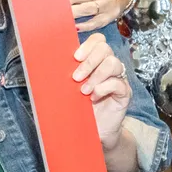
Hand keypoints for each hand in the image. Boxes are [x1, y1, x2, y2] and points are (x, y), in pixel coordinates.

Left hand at [73, 33, 130, 150]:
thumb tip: (46, 61)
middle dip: (89, 61)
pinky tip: (94, 97)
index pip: (98, 40)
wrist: (93, 131)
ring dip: (96, 75)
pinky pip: (118, 83)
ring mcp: (118, 79)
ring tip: (84, 90)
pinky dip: (103, 88)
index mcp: (96, 61)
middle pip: (105, 49)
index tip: (75, 57)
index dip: (87, 45)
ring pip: (113, 63)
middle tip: (76, 77)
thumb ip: (65, 74)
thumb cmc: (79, 108)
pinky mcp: (124, 93)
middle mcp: (109, 66)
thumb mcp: (69, 88)